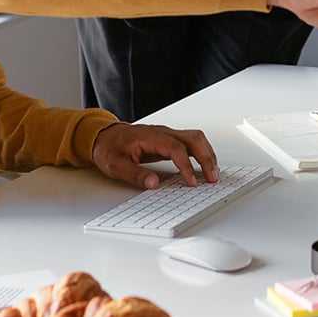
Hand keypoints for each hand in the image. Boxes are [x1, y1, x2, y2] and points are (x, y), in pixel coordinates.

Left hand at [91, 122, 218, 189]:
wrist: (104, 136)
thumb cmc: (109, 148)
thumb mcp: (116, 165)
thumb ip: (135, 174)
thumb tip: (153, 184)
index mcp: (150, 136)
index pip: (176, 148)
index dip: (186, 165)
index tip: (191, 182)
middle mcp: (162, 132)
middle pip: (192, 139)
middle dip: (206, 157)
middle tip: (212, 177)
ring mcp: (166, 135)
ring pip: (195, 138)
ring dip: (207, 154)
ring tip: (213, 173)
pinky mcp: (168, 140)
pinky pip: (190, 143)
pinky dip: (201, 153)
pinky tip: (204, 166)